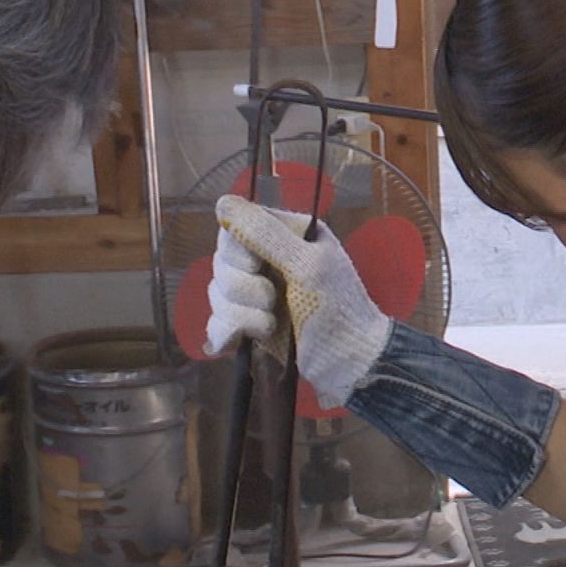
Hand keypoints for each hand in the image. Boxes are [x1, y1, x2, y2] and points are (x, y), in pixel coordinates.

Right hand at [207, 196, 390, 407]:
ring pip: (217, 291)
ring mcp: (256, 293)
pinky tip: (250, 337)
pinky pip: (216, 320)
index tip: (257, 266)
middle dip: (243, 287)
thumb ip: (265, 234)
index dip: (238, 249)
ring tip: (273, 325)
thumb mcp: (306, 265)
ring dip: (243, 312)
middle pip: (222, 260)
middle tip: (274, 300)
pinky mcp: (248, 324)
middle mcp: (268, 259)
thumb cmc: (338, 309)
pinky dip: (231, 330)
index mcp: (286, 235)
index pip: (236, 226)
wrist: (348, 364)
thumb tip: (223, 202)